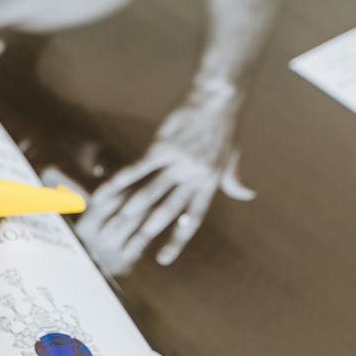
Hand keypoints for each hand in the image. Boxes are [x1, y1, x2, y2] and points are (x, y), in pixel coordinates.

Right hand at [76, 91, 237, 275]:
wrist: (218, 97)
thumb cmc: (225, 126)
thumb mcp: (233, 156)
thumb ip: (234, 180)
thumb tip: (248, 195)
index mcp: (210, 182)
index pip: (193, 218)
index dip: (178, 238)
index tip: (163, 258)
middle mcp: (193, 176)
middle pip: (168, 211)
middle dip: (149, 232)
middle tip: (131, 249)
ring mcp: (178, 161)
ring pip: (151, 192)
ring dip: (132, 209)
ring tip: (116, 224)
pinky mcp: (163, 145)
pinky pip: (139, 168)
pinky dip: (122, 180)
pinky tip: (108, 190)